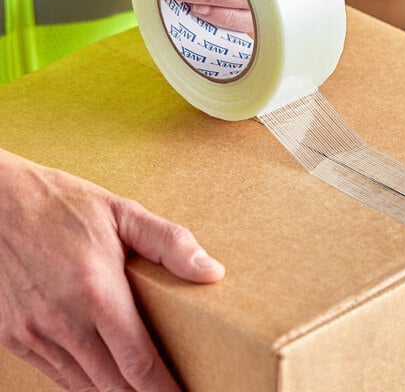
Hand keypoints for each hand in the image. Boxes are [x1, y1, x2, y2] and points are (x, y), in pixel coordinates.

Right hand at [0, 149, 223, 390]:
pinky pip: (56, 374)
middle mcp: (62, 321)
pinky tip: (103, 375)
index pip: (138, 361)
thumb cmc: (63, 204)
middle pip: (113, 385)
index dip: (165, 389)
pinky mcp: (14, 337)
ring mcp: (33, 334)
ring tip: (142, 389)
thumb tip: (212, 272)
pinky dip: (84, 382)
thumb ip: (171, 243)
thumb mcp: (123, 212)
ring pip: (83, 386)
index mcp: (96, 291)